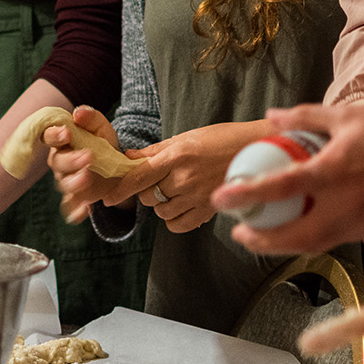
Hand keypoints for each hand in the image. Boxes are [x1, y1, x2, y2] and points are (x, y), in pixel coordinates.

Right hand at [44, 106, 148, 223]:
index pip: (49, 136)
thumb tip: (78, 112)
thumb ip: (91, 119)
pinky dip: (75, 211)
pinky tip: (85, 210)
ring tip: (88, 178)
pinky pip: (70, 206)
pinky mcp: (76, 197)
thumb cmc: (103, 143)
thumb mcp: (102, 128)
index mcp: (62, 141)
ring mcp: (67, 180)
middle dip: (71, 160)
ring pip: (63, 183)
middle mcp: (60, 161)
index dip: (54, 135)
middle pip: (57, 162)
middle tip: (88, 157)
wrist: (118, 167)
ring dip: (74, 182)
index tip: (67, 134)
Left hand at [123, 122, 263, 232]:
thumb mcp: (185, 138)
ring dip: (162, 204)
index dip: (120, 189)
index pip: (139, 177)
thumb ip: (155, 152)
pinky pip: (177, 225)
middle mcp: (184, 178)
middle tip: (161, 180)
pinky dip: (174, 219)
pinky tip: (182, 205)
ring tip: (176, 190)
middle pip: (148, 196)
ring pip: (161, 212)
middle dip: (148, 190)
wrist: (256, 150)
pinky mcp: (208, 210)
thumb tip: (128, 158)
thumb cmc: (221, 138)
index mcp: (176, 156)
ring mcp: (197, 197)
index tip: (107, 198)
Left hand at [210, 97, 363, 253]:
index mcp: (334, 173)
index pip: (279, 189)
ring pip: (322, 245)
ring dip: (292, 244)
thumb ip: (307, 118)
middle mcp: (348, 206)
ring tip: (274, 235)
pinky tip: (322, 228)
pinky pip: (354, 241)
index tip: (221, 200)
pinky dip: (332, 237)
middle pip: (296, 239)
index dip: (244, 196)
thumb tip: (272, 117)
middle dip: (264, 243)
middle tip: (244, 235)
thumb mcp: (349, 116)